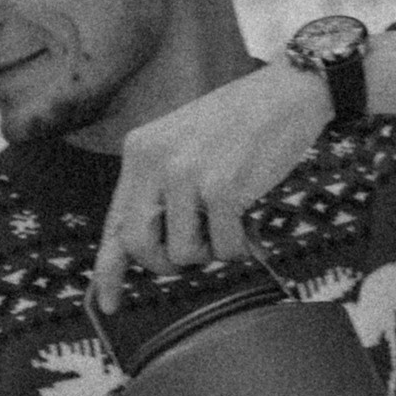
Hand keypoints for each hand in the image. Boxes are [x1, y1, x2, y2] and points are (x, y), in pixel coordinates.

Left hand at [91, 59, 323, 312]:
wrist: (287, 92)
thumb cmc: (240, 124)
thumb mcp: (183, 147)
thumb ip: (160, 190)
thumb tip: (144, 250)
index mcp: (139, 151)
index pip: (115, 222)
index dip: (109, 269)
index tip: (107, 303)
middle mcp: (154, 161)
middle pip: (140, 246)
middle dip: (169, 262)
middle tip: (198, 251)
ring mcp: (186, 173)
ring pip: (184, 253)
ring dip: (212, 251)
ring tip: (229, 221)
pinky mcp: (222, 187)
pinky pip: (225, 248)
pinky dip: (241, 246)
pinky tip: (251, 223)